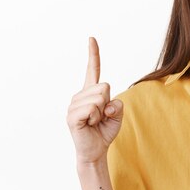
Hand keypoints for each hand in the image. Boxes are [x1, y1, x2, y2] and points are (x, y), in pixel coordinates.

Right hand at [66, 37, 123, 166]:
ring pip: (99, 98)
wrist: (96, 151)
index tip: (92, 38)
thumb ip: (117, 104)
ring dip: (102, 113)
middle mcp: (80, 95)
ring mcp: (74, 105)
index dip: (93, 54)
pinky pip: (92, 108)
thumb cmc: (105, 131)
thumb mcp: (117, 115)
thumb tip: (107, 103)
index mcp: (91, 92)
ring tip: (94, 122)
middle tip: (100, 117)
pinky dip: (95, 118)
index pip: (93, 70)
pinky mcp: (72, 116)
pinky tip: (89, 125)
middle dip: (108, 104)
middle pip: (104, 87)